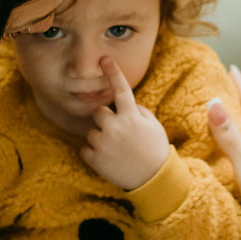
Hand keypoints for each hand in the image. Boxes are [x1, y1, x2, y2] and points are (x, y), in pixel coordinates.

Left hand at [80, 56, 169, 189]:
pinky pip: (85, 149)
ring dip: (100, 138)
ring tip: (116, 150)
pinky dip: (94, 154)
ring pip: (91, 131)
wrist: (154, 180)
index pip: (121, 89)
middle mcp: (115, 127)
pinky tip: (109, 160)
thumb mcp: (153, 125)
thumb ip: (137, 111)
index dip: (113, 72)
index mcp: (131, 116)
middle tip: (119, 134)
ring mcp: (103, 143)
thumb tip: (124, 104)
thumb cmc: (155, 149)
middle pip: (99, 112)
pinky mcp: (94, 159)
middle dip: (106, 120)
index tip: (104, 59)